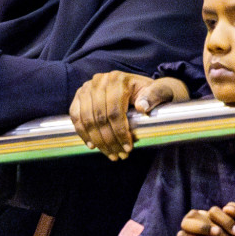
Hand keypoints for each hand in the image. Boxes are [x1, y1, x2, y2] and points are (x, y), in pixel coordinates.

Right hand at [70, 72, 189, 160]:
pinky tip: (92, 145)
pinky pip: (75, 116)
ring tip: (109, 154)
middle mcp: (99, 81)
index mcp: (118, 80)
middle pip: (99, 118)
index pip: (114, 111)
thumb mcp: (159, 90)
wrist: (138, 85)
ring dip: (97, 141)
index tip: (128, 148)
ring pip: (87, 120)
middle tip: (119, 155)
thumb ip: (155, 95)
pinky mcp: (79, 96)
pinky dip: (82, 132)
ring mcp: (86, 88)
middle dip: (109, 140)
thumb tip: (142, 107)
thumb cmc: (150, 92)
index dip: (120, 132)